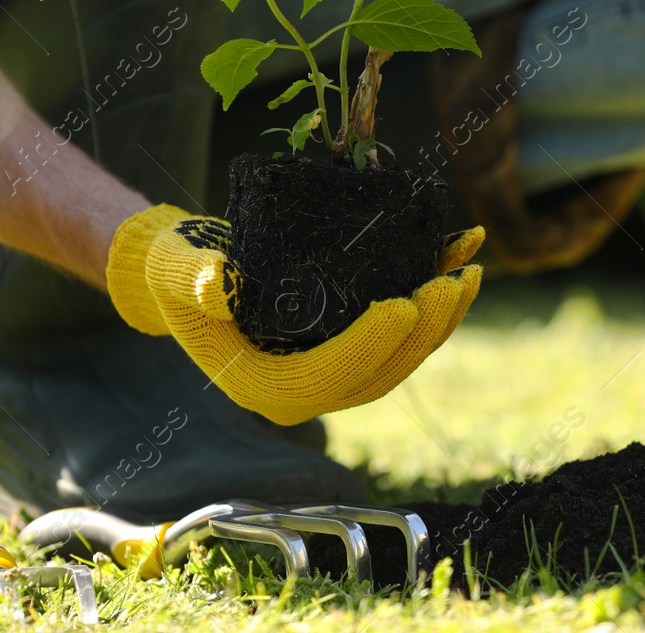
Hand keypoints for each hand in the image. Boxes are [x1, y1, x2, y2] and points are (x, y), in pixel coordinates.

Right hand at [106, 204, 482, 424]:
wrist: (191, 270)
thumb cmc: (179, 271)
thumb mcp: (176, 271)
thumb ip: (193, 279)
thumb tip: (220, 284)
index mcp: (265, 388)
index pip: (327, 378)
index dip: (370, 346)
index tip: (401, 303)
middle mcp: (307, 390)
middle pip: (379, 374)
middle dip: (423, 331)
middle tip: (451, 283)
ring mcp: (336, 368)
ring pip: (402, 358)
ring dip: (442, 319)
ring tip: (468, 272)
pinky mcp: (354, 340)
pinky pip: (404, 329)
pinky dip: (435, 297)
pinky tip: (462, 256)